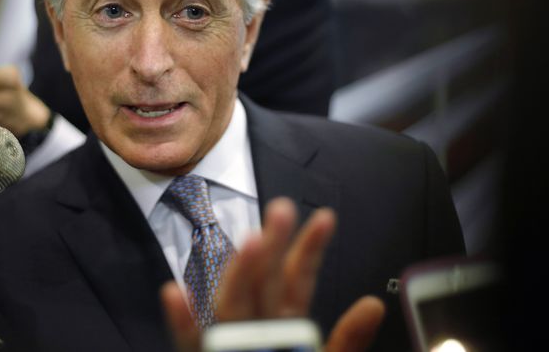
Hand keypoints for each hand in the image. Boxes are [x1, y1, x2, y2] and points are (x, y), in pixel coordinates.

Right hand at [161, 198, 384, 351]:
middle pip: (263, 281)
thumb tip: (374, 303)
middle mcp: (255, 330)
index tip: (325, 218)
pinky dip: (181, 323)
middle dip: (274, 246)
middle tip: (281, 210)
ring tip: (249, 243)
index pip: (296, 280)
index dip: (309, 250)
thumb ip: (348, 342)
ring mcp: (230, 346)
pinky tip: (174, 294)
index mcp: (286, 328)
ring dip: (238, 274)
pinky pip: (191, 344)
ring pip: (232, 304)